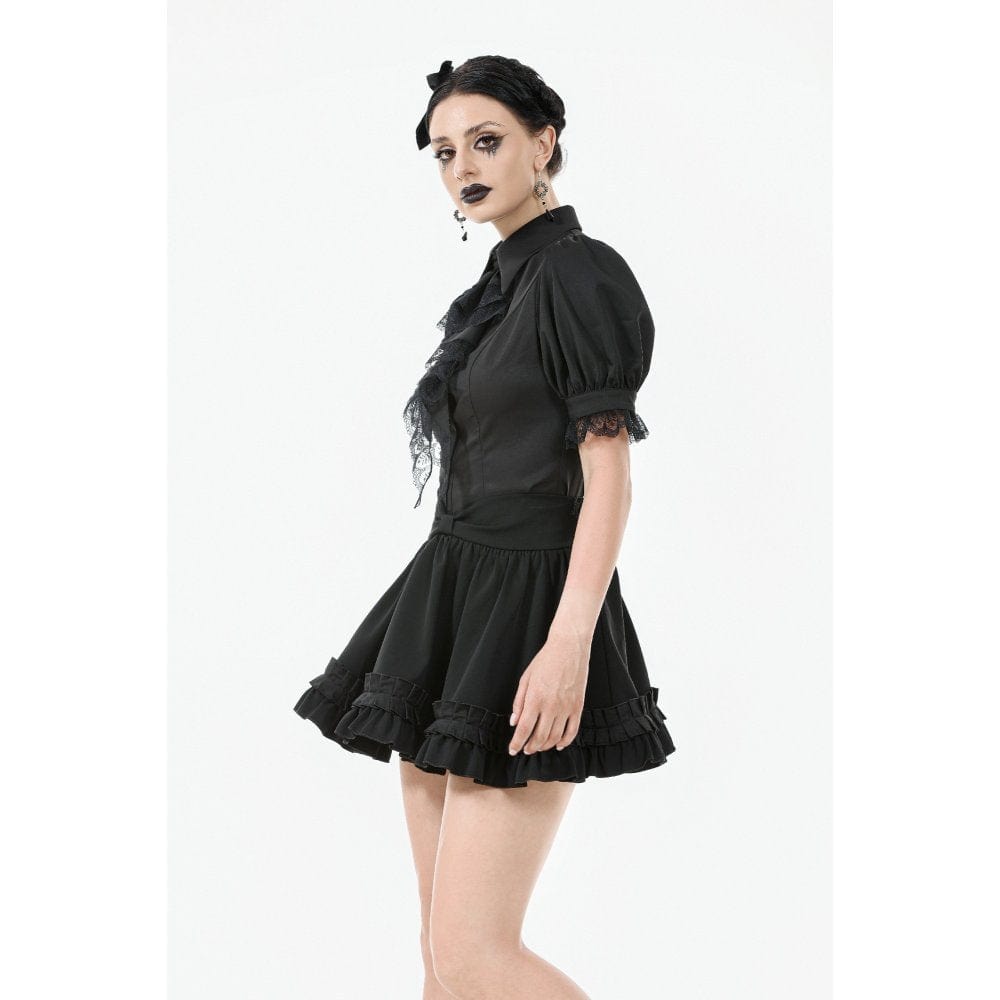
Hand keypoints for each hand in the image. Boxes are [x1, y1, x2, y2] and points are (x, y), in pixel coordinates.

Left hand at [508, 631, 589, 754]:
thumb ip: (519, 702)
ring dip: (545, 746)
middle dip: (530, 747)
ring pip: (555, 737)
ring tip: (538, 747)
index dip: (517, 743)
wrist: (569, 647)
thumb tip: (514, 722)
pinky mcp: (578, 706)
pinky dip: (564, 741)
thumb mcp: (525, 678)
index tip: (512, 750)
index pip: (524, 729)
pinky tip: (558, 745)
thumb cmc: (545, 660)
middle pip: (539, 737)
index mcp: (535, 698)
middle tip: (525, 750)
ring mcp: (566, 707)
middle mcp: (551, 706)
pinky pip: (572, 731)